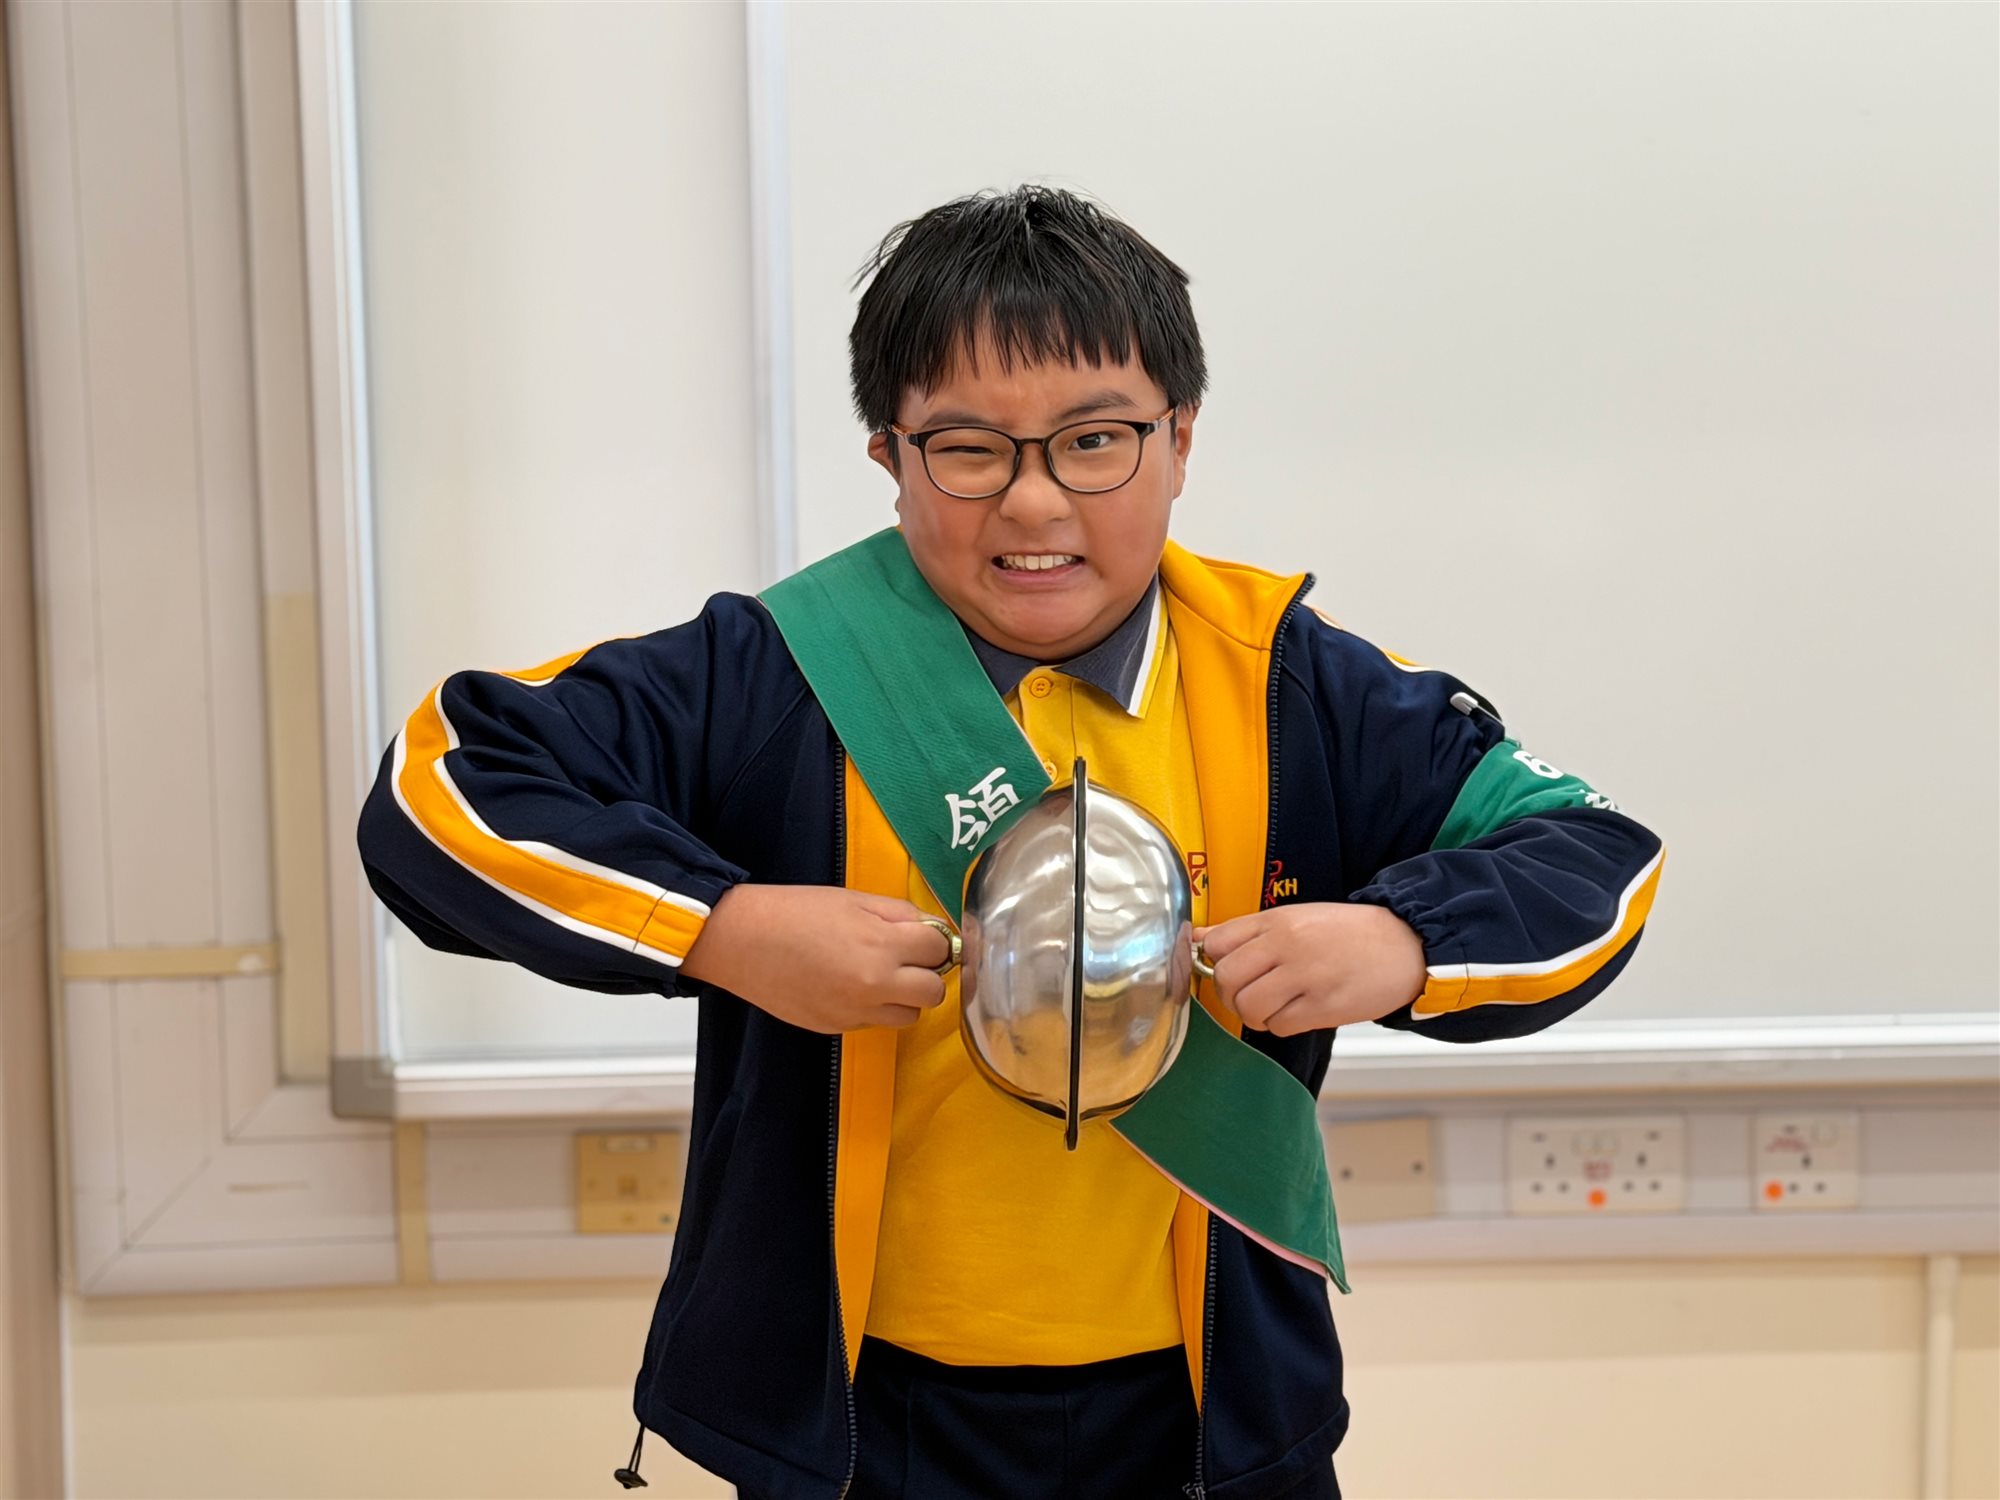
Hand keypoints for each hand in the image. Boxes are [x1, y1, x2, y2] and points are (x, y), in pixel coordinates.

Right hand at [679, 884, 952, 1031]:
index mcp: (882, 945)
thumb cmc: (796, 911)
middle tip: (907, 959)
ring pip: (908, 1016)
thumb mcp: (854, 899)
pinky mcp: (836, 1027)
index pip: (940, 950)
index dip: (934, 941)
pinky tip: (847, 986)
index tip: (924, 938)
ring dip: (903, 997)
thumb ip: (898, 914)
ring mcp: (856, 1011)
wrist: (742, 941)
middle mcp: (875, 985)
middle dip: (927, 974)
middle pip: (934, 992)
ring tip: (878, 976)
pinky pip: (873, 1022)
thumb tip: (930, 929)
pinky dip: (871, 1008)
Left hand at [1192, 902, 1427, 1035]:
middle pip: (1227, 979)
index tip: (1230, 969)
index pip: (1217, 943)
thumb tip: (1200, 937)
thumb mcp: (1297, 917)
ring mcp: (1305, 976)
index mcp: (1277, 921)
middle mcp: (1286, 945)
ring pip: (1248, 1007)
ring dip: (1255, 1014)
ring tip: (1275, 1006)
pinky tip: (1297, 1013)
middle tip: (1249, 994)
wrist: (1406, 944)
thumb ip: (1248, 930)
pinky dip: (1281, 1025)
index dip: (1215, 962)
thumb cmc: (1349, 933)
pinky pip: (1279, 1026)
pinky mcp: (1323, 1006)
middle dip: (1231, 994)